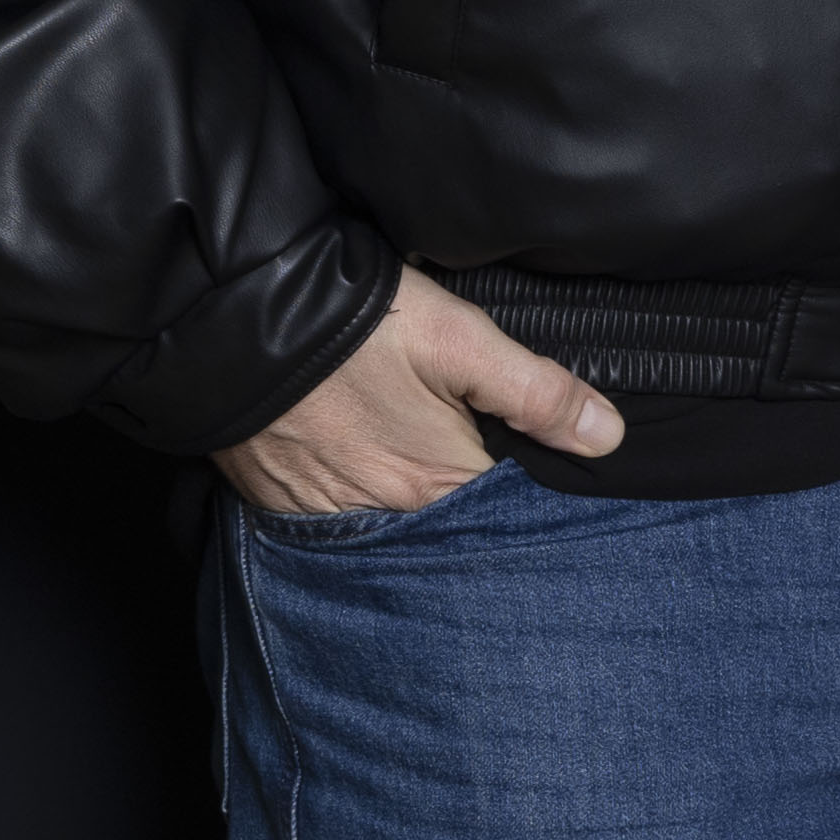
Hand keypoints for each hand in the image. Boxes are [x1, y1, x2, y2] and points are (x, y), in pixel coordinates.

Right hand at [215, 266, 621, 514]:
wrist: (232, 317)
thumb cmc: (353, 323)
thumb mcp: (461, 340)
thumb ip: (537, 392)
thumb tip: (606, 437)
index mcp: (438, 485)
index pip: (505, 512)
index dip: (526, 488)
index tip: (535, 466)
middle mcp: (383, 517)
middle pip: (447, 521)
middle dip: (468, 501)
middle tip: (472, 455)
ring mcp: (325, 513)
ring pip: (390, 522)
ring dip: (409, 500)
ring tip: (414, 454)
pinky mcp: (279, 499)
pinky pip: (334, 514)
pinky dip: (354, 494)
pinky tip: (360, 457)